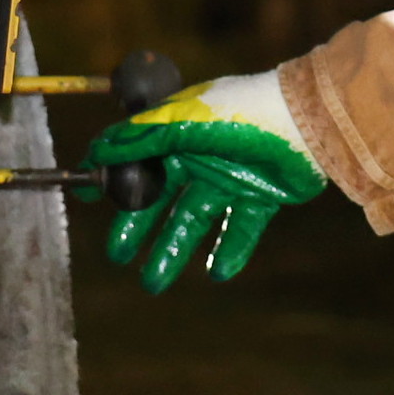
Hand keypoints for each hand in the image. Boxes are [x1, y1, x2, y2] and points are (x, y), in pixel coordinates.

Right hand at [80, 73, 325, 291]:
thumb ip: (141, 139)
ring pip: (194, 220)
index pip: (136, 157)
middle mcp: (201, 154)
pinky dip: (229, 250)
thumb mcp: (185, 122)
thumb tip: (97, 152)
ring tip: (153, 283)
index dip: (112, 178)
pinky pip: (240, 228)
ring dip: (173, 250)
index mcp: (179, 131)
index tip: (84, 199)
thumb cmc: (243, 111)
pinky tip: (217, 272)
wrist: (309, 120)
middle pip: (161, 198)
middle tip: (118, 255)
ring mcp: (231, 176)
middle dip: (138, 228)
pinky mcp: (261, 195)